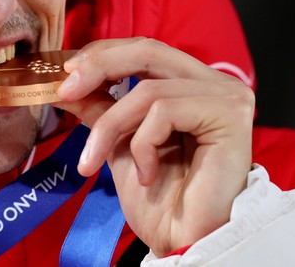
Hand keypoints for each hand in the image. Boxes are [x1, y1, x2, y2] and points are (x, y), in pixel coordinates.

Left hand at [54, 37, 254, 255]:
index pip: (144, 50)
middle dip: (99, 67)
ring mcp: (226, 96)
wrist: (186, 244)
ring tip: (95, 160)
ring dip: (111, 127)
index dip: (103, 54)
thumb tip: (66, 83)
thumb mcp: (120, 143)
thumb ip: (102, 107)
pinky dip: (142, 145)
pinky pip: (165, 112)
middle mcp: (215, 82)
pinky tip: (145, 175)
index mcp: (192, 83)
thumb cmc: (162, 200)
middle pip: (148, 50)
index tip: (64, 73)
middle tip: (64, 90)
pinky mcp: (230, 115)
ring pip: (148, 90)